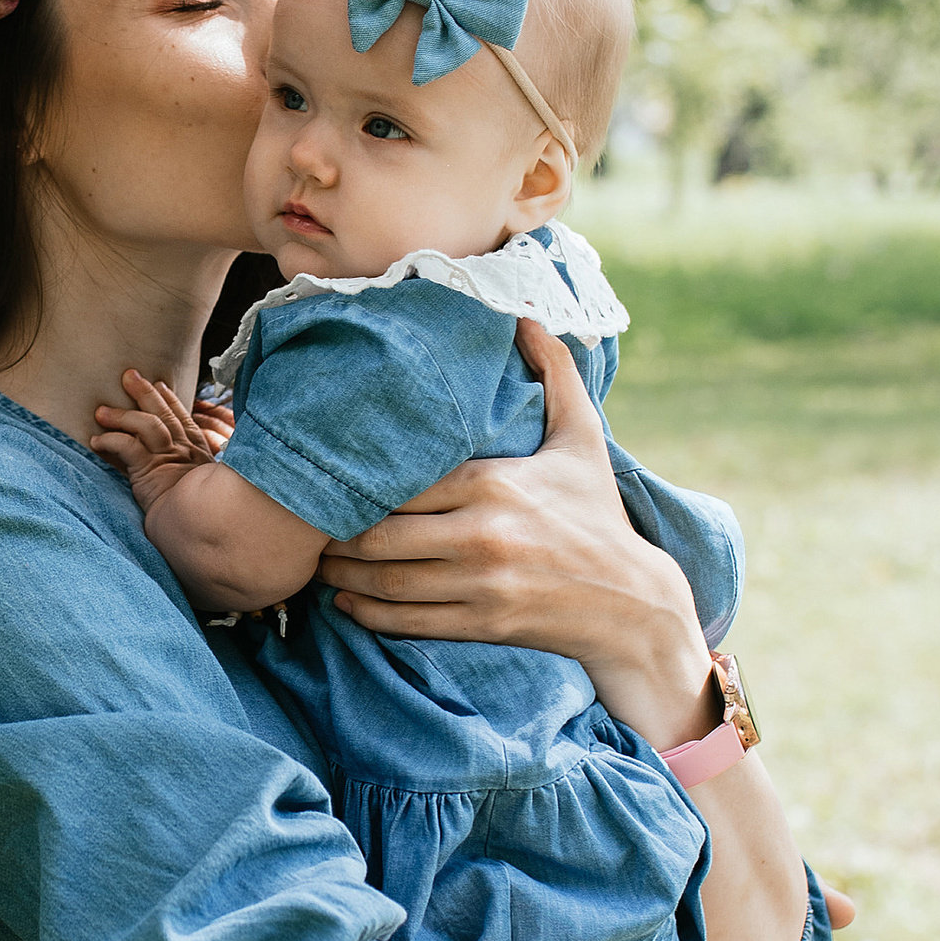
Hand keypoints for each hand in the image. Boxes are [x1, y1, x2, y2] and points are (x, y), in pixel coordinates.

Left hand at [92, 369, 231, 519]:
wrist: (204, 530)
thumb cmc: (203, 519)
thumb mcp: (206, 494)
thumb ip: (193, 481)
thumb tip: (181, 479)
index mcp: (198, 455)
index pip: (183, 420)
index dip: (171, 401)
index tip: (161, 386)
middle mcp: (186, 452)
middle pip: (164, 414)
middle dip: (145, 393)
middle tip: (129, 375)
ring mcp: (170, 459)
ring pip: (146, 425)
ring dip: (122, 415)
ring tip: (101, 410)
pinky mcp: (151, 471)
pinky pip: (128, 447)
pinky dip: (111, 440)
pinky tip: (96, 441)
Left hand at [313, 318, 712, 742]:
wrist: (632, 602)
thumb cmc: (598, 515)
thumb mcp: (581, 439)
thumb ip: (555, 374)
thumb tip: (528, 316)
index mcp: (493, 483)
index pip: (400, 482)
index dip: (356, 485)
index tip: (329, 480)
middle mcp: (481, 533)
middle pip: (379, 534)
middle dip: (335, 536)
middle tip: (307, 530)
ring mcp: (479, 583)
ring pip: (385, 581)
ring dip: (341, 576)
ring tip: (317, 566)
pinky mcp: (481, 624)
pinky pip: (405, 621)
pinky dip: (366, 614)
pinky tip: (346, 603)